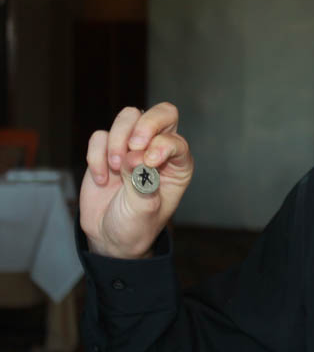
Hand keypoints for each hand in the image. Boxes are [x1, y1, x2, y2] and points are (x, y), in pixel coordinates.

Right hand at [80, 102, 193, 258]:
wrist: (110, 238)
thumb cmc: (136, 225)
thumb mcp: (145, 210)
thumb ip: (143, 182)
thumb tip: (135, 156)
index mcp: (178, 164)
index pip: (176, 139)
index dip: (162, 145)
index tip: (149, 162)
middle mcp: (158, 149)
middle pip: (162, 113)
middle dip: (146, 124)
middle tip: (133, 144)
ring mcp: (132, 147)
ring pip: (128, 117)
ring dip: (118, 140)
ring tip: (116, 167)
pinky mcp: (106, 150)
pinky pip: (100, 136)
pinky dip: (96, 155)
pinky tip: (101, 179)